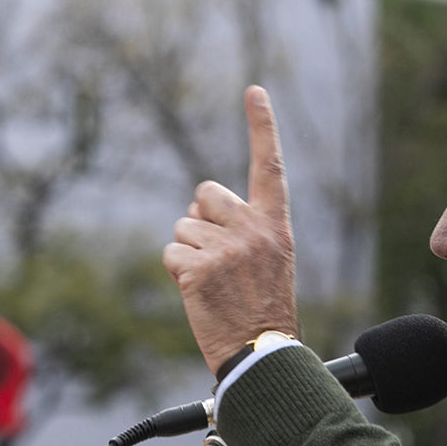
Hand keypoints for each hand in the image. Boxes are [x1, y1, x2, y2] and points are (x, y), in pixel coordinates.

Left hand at [162, 86, 300, 376]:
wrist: (262, 354)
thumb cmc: (263, 310)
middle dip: (201, 220)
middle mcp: (253, 229)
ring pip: (183, 227)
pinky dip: (177, 272)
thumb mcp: (270, 261)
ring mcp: (226, 248)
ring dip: (188, 253)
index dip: (262, 126)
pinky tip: (199, 293)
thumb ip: (245, 228)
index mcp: (276, 225)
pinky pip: (170, 252)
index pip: (270, 167)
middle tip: (219, 259)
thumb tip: (198, 208)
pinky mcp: (199, 268)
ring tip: (213, 283)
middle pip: (204, 194)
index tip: (254, 91)